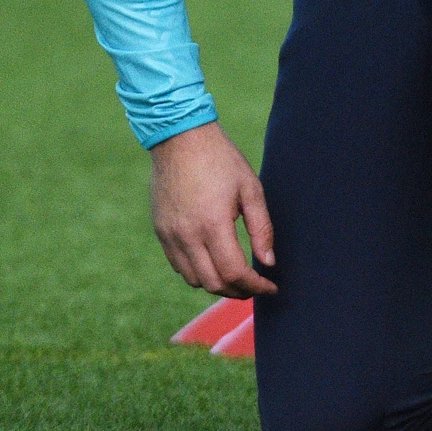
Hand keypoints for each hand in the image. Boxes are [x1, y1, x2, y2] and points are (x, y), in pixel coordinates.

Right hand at [149, 121, 277, 297]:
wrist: (180, 138)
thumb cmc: (221, 160)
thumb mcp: (250, 189)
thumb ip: (261, 229)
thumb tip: (268, 263)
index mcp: (212, 224)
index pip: (234, 273)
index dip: (255, 286)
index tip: (270, 287)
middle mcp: (187, 235)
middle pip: (213, 284)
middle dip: (238, 292)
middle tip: (256, 286)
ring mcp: (170, 235)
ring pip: (193, 280)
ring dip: (217, 284)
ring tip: (237, 277)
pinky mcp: (160, 231)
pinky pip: (178, 265)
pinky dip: (197, 272)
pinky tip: (214, 262)